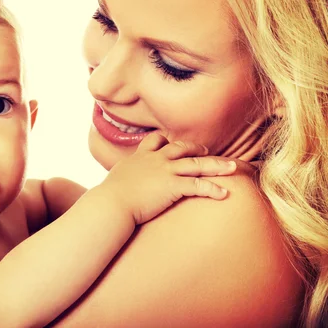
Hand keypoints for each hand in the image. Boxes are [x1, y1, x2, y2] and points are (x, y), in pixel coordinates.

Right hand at [99, 133, 235, 224]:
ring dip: (217, 165)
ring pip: (197, 164)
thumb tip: (118, 182)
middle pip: (182, 148)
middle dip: (198, 148)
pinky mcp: (172, 186)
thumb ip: (123, 176)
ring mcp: (165, 171)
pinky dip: (213, 189)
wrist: (112, 202)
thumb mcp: (116, 178)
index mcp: (141, 156)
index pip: (156, 140)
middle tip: (208, 150)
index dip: (167, 141)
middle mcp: (156, 159)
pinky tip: (225, 193)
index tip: (174, 143)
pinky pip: (198, 185)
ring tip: (233, 167)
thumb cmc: (109, 195)